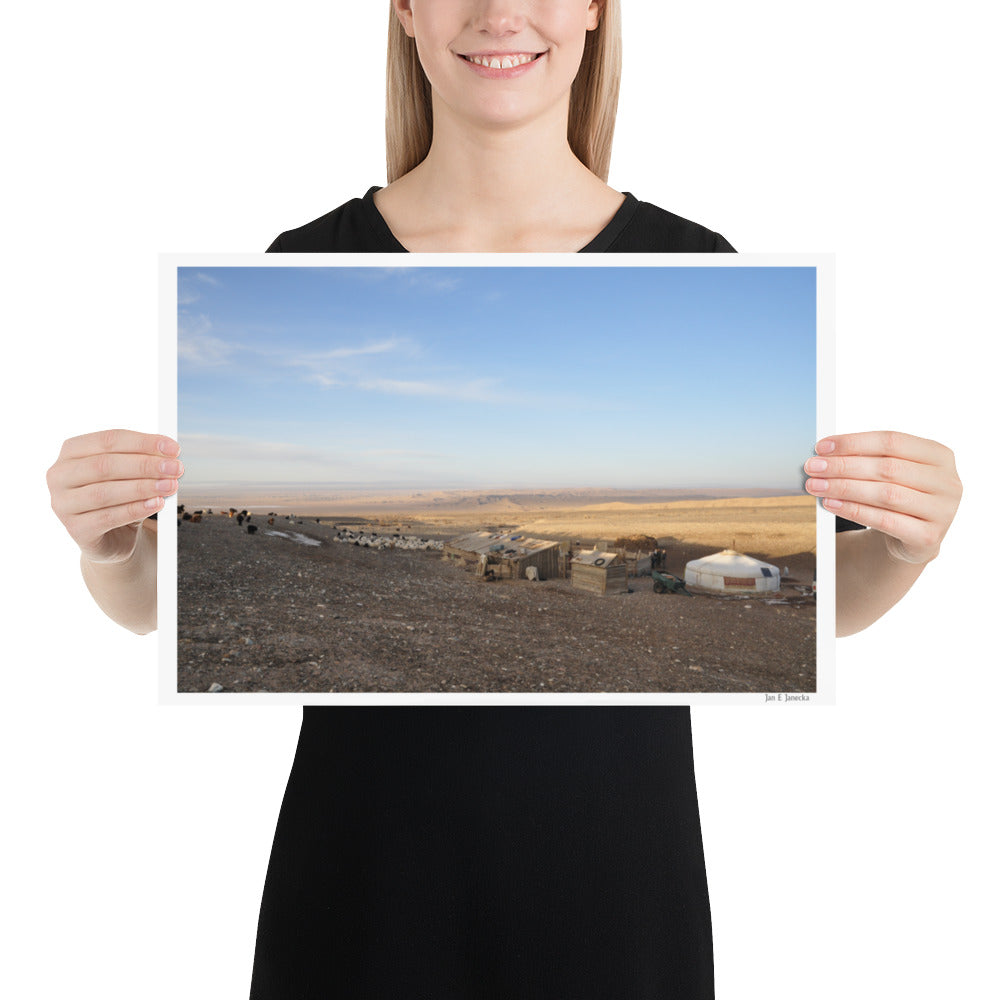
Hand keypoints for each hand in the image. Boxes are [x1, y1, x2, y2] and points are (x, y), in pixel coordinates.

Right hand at [47, 430, 182, 564]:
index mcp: (71, 452)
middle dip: (145, 465)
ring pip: (104, 492)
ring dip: (142, 487)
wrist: (112, 536)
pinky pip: (108, 517)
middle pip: (104, 465)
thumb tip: (169, 454)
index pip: (108, 440)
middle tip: (175, 468)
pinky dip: (135, 509)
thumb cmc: (119, 497)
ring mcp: (63, 504)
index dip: (143, 442)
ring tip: (170, 486)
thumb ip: (142, 461)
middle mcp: (59, 476)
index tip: (172, 448)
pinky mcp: (75, 529)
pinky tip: (156, 504)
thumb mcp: (129, 474)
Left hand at [803, 431, 961, 563]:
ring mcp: (943, 511)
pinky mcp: (928, 537)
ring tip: (816, 486)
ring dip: (844, 488)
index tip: (822, 447)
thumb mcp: (891, 472)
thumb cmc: (899, 494)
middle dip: (844, 466)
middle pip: (887, 468)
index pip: (892, 441)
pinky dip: (854, 511)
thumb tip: (824, 452)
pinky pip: (885, 520)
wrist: (914, 537)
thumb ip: (867, 458)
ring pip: (886, 494)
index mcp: (940, 455)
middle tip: (812, 467)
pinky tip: (831, 505)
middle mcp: (947, 482)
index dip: (854, 442)